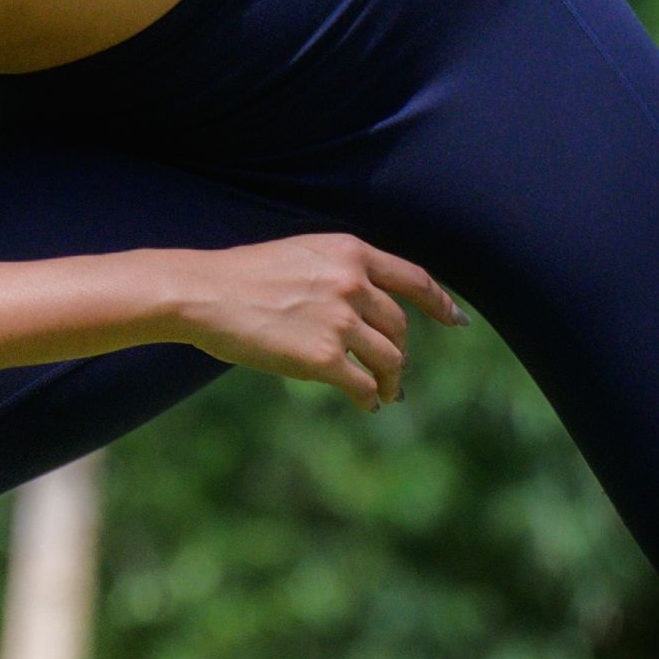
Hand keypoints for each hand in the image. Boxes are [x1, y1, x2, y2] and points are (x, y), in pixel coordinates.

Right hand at [168, 233, 467, 410]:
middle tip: (392, 371)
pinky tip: (366, 405)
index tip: (457, 321)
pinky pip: (363, 385)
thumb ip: (338, 274)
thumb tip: (367, 310)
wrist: (202, 293)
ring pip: (389, 359)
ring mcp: (339, 321)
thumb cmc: (240, 276)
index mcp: (349, 253)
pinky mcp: (322, 358)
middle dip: (399, 352)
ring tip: (383, 393)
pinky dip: (370, 399)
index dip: (440, 302)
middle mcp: (352, 284)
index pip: (413, 279)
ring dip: (390, 381)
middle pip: (400, 326)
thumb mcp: (300, 255)